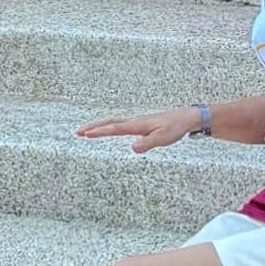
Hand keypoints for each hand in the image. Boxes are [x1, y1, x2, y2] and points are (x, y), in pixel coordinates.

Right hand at [79, 107, 198, 154]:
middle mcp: (134, 121)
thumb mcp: (164, 138)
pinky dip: (109, 126)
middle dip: (93, 127)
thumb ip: (148, 143)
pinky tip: (107, 130)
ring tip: (86, 132)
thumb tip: (132, 148)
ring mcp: (137, 122)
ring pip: (113, 122)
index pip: (114, 128)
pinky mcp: (140, 124)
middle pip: (109, 123)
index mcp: (137, 124)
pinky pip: (120, 125)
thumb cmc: (175, 127)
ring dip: (99, 126)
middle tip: (78, 132)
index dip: (99, 131)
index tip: (85, 134)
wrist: (186, 117)